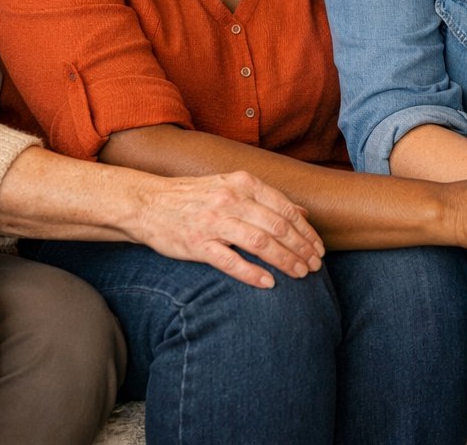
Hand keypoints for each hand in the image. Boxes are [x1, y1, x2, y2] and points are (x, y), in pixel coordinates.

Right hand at [133, 170, 323, 288]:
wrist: (147, 203)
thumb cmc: (194, 197)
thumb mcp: (231, 186)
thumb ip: (266, 199)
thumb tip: (302, 213)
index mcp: (242, 183)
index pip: (285, 209)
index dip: (306, 231)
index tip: (319, 248)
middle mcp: (230, 200)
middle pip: (277, 227)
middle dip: (302, 248)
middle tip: (315, 266)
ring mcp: (213, 221)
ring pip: (260, 243)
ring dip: (285, 261)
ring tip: (300, 274)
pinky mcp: (197, 244)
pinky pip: (231, 261)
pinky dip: (253, 273)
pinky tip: (269, 283)